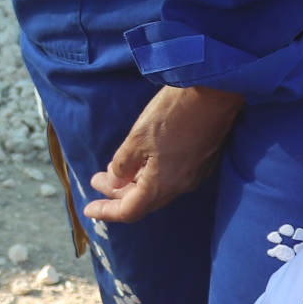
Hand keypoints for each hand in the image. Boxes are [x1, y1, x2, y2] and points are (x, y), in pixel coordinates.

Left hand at [81, 84, 244, 222]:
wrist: (214, 91)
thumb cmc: (172, 113)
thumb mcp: (137, 138)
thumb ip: (123, 164)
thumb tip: (115, 181)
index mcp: (162, 184)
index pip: (130, 210)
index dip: (107, 212)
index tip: (88, 209)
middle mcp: (180, 185)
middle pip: (144, 201)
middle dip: (118, 194)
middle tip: (97, 180)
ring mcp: (194, 173)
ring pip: (158, 188)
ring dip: (135, 184)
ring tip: (115, 172)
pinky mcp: (202, 160)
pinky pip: (171, 177)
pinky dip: (151, 175)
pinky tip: (141, 162)